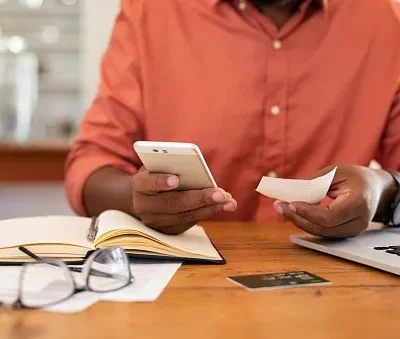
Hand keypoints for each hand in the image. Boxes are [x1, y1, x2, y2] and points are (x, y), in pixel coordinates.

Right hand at [131, 167, 236, 233]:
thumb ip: (171, 165)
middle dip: (199, 199)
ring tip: (229, 201)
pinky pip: (189, 223)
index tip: (176, 180)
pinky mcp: (167, 231)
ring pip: (184, 216)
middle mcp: (143, 206)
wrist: (146, 196)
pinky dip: (207, 213)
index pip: (146, 183)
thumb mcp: (159, 165)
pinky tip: (223, 205)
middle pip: (172, 204)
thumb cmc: (158, 174)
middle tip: (220, 194)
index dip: (160, 181)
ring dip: (210, 208)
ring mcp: (155, 221)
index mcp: (139, 185)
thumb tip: (197, 171)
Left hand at [273, 165, 396, 237]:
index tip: (291, 203)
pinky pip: (322, 231)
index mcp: (359, 203)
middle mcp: (358, 222)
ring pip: (320, 232)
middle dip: (297, 217)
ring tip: (281, 208)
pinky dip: (305, 222)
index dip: (308, 212)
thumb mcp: (336, 172)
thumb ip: (315, 184)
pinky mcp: (344, 233)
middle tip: (278, 206)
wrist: (375, 188)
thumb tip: (294, 195)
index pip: (329, 216)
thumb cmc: (355, 177)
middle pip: (322, 228)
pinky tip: (292, 213)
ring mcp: (352, 230)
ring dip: (298, 220)